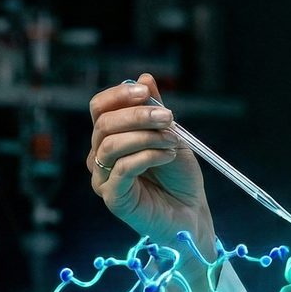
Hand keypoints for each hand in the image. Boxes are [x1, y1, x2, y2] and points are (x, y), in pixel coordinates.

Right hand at [87, 74, 215, 251]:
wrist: (191, 213)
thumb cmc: (179, 177)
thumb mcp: (170, 136)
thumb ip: (155, 110)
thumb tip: (144, 78)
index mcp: (110, 137)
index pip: (99, 108)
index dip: (119, 95)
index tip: (146, 92)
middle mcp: (100, 157)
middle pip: (103, 124)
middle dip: (138, 116)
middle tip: (169, 117)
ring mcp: (103, 178)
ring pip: (111, 145)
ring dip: (146, 136)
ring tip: (172, 141)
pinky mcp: (112, 198)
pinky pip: (121, 169)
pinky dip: (148, 156)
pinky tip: (168, 156)